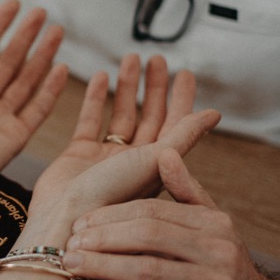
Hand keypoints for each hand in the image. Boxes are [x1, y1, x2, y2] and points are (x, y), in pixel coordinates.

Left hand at [0, 0, 66, 198]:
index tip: (14, 3)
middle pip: (8, 61)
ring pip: (26, 81)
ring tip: (57, 32)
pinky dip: (49, 90)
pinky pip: (37, 109)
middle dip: (25, 36)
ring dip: (42, 56)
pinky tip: (59, 69)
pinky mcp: (13, 138)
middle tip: (42, 13)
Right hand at [30, 53, 199, 214]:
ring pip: (121, 115)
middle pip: (150, 117)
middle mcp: (133, 163)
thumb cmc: (112, 197)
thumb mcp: (154, 162)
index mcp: (156, 167)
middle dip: (155, 87)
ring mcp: (105, 159)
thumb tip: (215, 113)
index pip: (176, 125)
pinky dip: (96, 100)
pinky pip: (90, 121)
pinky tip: (101, 77)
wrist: (64, 221)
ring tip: (130, 58)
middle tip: (158, 59)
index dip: (182, 99)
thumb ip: (183, 135)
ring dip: (127, 87)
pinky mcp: (78, 156)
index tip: (185, 73)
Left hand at [64, 149, 279, 279]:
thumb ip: (187, 193)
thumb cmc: (226, 273)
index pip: (153, 211)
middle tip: (68, 244)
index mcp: (214, 224)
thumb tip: (164, 154)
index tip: (80, 223)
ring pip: (147, 271)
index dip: (112, 216)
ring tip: (71, 267)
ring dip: (103, 268)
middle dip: (103, 239)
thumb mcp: (214, 229)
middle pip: (148, 236)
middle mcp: (217, 251)